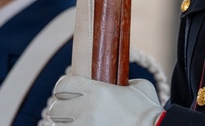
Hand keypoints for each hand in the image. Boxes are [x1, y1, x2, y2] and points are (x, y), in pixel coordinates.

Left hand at [48, 75, 164, 124]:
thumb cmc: (149, 112)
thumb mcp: (140, 87)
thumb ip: (125, 81)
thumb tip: (120, 81)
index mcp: (98, 90)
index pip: (63, 85)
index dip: (63, 88)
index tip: (67, 91)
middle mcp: (88, 109)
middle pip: (55, 108)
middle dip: (61, 109)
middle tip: (69, 110)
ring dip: (65, 124)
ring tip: (75, 122)